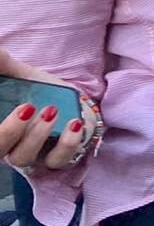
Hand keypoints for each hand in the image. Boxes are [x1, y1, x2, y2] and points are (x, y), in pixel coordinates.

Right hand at [0, 48, 91, 172]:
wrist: (74, 102)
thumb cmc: (39, 92)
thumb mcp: (21, 76)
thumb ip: (4, 65)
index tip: (18, 107)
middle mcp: (7, 146)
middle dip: (7, 132)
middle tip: (25, 107)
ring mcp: (31, 155)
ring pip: (23, 157)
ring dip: (37, 135)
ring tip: (51, 110)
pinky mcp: (57, 159)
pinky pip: (58, 160)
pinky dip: (67, 143)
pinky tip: (74, 123)